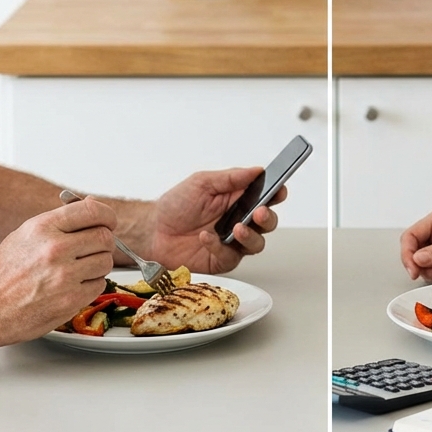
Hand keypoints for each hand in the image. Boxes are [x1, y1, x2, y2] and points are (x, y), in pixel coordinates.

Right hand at [0, 197, 115, 343]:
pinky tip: (72, 286)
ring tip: (78, 269)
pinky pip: (99, 285)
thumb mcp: (25, 235)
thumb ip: (59, 222)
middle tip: (93, 248)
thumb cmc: (3, 274)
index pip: (92, 211)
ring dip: (98, 265)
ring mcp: (64, 276)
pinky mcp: (70, 299)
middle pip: (105, 237)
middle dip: (103, 242)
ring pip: (106, 262)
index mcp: (42, 227)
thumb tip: (90, 206)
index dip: (107, 216)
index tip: (108, 221)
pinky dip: (91, 285)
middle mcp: (55, 249)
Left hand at [144, 167, 283, 274]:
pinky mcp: (221, 260)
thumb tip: (256, 170)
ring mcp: (232, 242)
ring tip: (237, 228)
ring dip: (250, 236)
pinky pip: (230, 256)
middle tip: (259, 212)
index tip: (279, 190)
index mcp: (237, 199)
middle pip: (267, 222)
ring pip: (256, 244)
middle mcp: (238, 221)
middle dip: (268, 218)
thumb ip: (230, 178)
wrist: (153, 231)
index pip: (264, 196)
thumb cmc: (175, 205)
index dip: (276, 194)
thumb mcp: (201, 183)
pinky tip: (206, 237)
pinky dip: (219, 247)